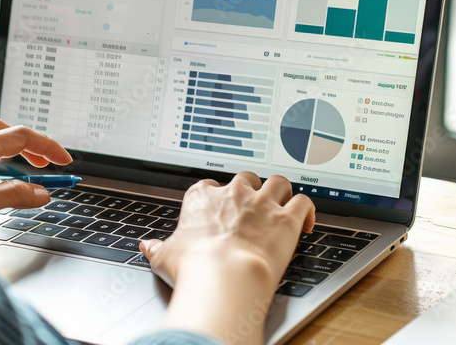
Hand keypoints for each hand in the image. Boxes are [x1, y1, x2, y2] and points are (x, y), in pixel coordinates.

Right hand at [141, 172, 314, 344]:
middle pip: (246, 178)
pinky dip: (308, 210)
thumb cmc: (195, 267)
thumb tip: (147, 247)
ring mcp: (262, 204)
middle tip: (253, 205)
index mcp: (202, 198)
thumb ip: (158, 248)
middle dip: (251, 189)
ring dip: (282, 191)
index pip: (209, 186)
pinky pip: (304, 202)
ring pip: (278, 182)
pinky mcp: (287, 218)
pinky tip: (306, 222)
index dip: (216, 196)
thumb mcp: (165, 257)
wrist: (224, 277)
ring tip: (283, 203)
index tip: (219, 207)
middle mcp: (234, 194)